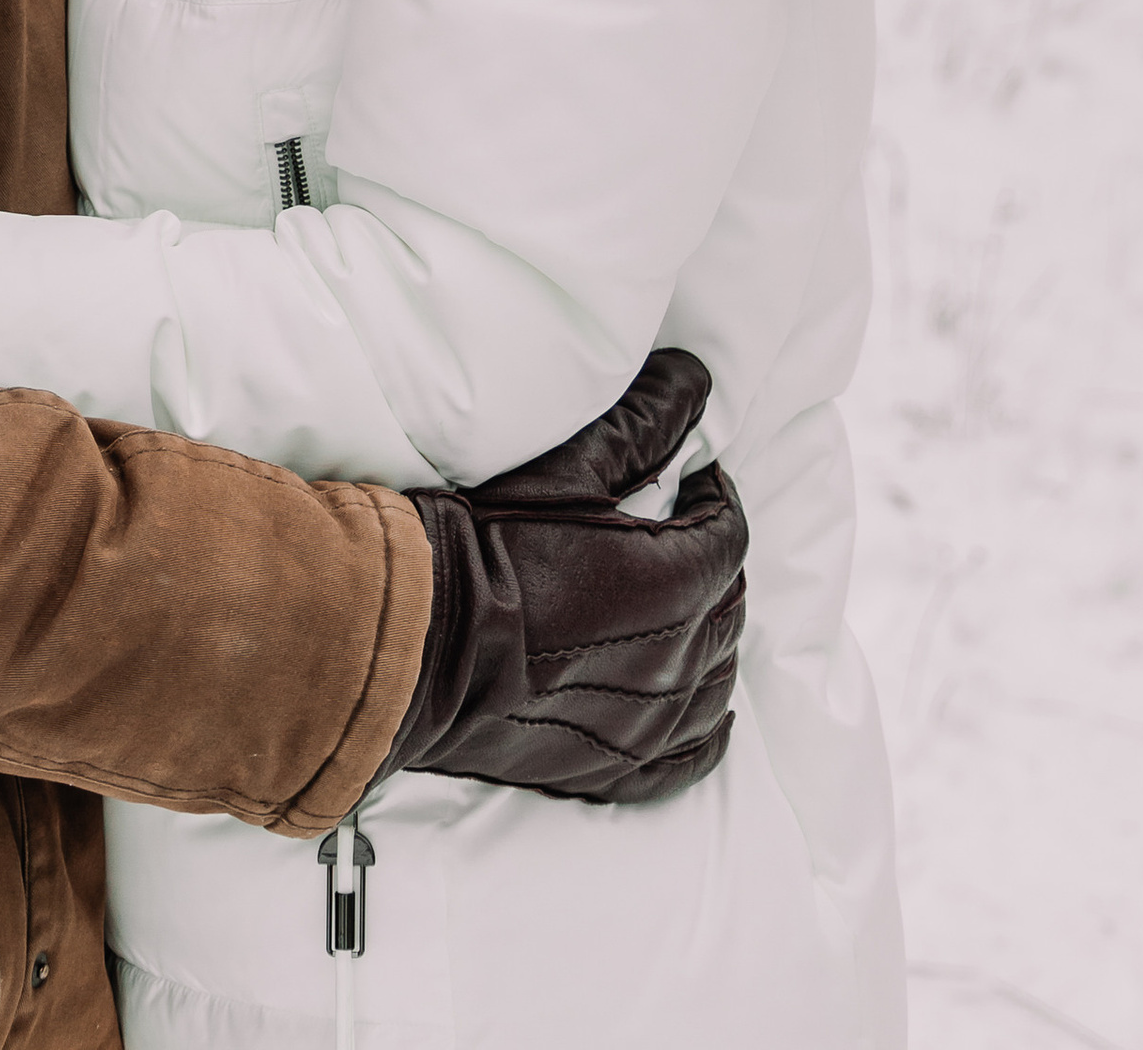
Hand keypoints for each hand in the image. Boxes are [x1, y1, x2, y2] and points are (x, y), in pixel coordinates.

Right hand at [379, 349, 747, 806]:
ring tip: (678, 603)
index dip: (713, 495)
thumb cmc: (484, 547)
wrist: (412, 642)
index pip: (728, 531)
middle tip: (675, 528)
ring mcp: (647, 723)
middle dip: (712, 558)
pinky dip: (704, 724)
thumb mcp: (566, 469)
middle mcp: (676, 661)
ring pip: (717, 676)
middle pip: (729, 602)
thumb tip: (697, 378)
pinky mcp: (612, 764)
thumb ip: (644, 421)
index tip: (688, 476)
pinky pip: (691, 754)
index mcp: (675, 582)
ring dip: (709, 633)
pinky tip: (696, 703)